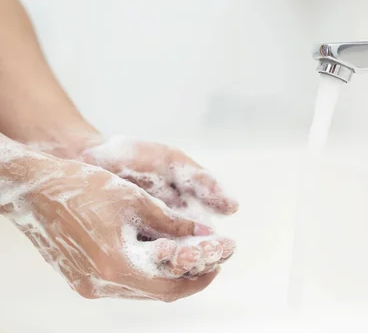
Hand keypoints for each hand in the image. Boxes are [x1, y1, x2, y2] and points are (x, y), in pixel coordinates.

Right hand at [0, 140, 232, 300]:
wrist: (35, 189)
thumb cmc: (83, 188)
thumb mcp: (135, 201)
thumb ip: (173, 223)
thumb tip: (205, 236)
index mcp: (116, 265)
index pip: (170, 287)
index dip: (198, 279)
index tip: (218, 265)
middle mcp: (101, 284)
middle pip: (156, 293)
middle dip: (186, 278)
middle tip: (208, 262)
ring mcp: (88, 285)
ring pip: (139, 290)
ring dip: (166, 276)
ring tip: (188, 257)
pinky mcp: (81, 280)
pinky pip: (122, 284)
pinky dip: (145, 273)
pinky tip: (157, 255)